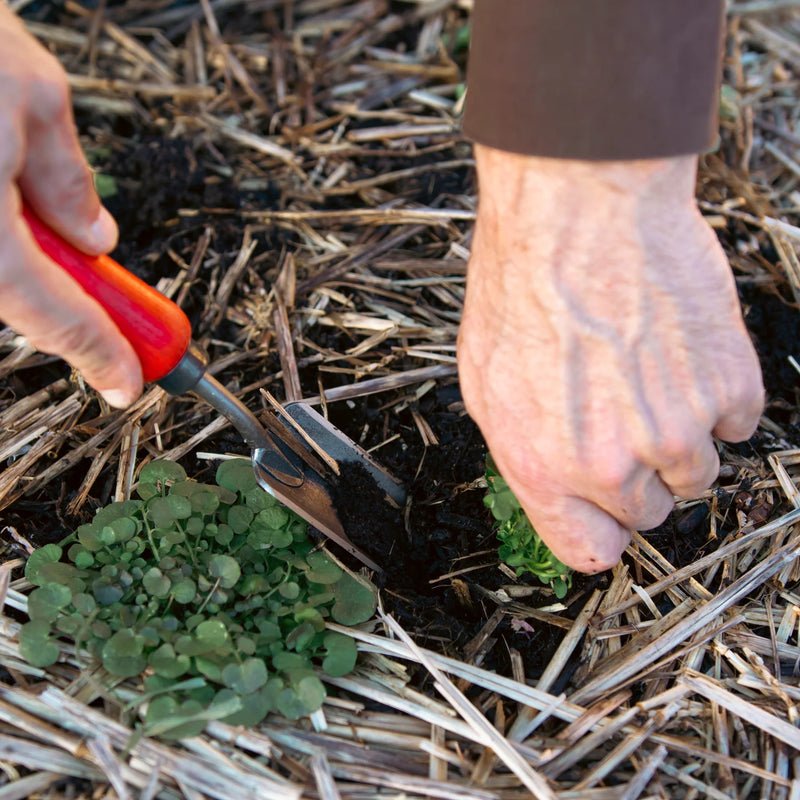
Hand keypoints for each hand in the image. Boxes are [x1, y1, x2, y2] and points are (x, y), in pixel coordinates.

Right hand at [0, 5, 140, 406]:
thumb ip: (68, 182)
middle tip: (118, 323)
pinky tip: (7, 193)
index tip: (130, 382)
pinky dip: (3, 241)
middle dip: (72, 311)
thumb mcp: (31, 94)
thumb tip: (93, 239)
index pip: (53, 317)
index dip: (100, 353)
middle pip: (15, 302)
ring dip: (30, 269)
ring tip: (61, 236)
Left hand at [458, 146, 763, 572]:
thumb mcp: (486, 381)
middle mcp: (611, 464)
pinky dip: (716, 397)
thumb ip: (526, 450)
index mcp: (543, 469)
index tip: (605, 509)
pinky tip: (681, 354)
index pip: (589, 551)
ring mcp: (676, 430)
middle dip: (635, 476)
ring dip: (678, 438)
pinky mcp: (728, 387)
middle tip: (622, 418)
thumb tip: (559, 487)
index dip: (599, 528)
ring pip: (696, 474)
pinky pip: (735, 424)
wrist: (579, 211)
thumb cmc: (522, 284)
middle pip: (648, 514)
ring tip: (650, 378)